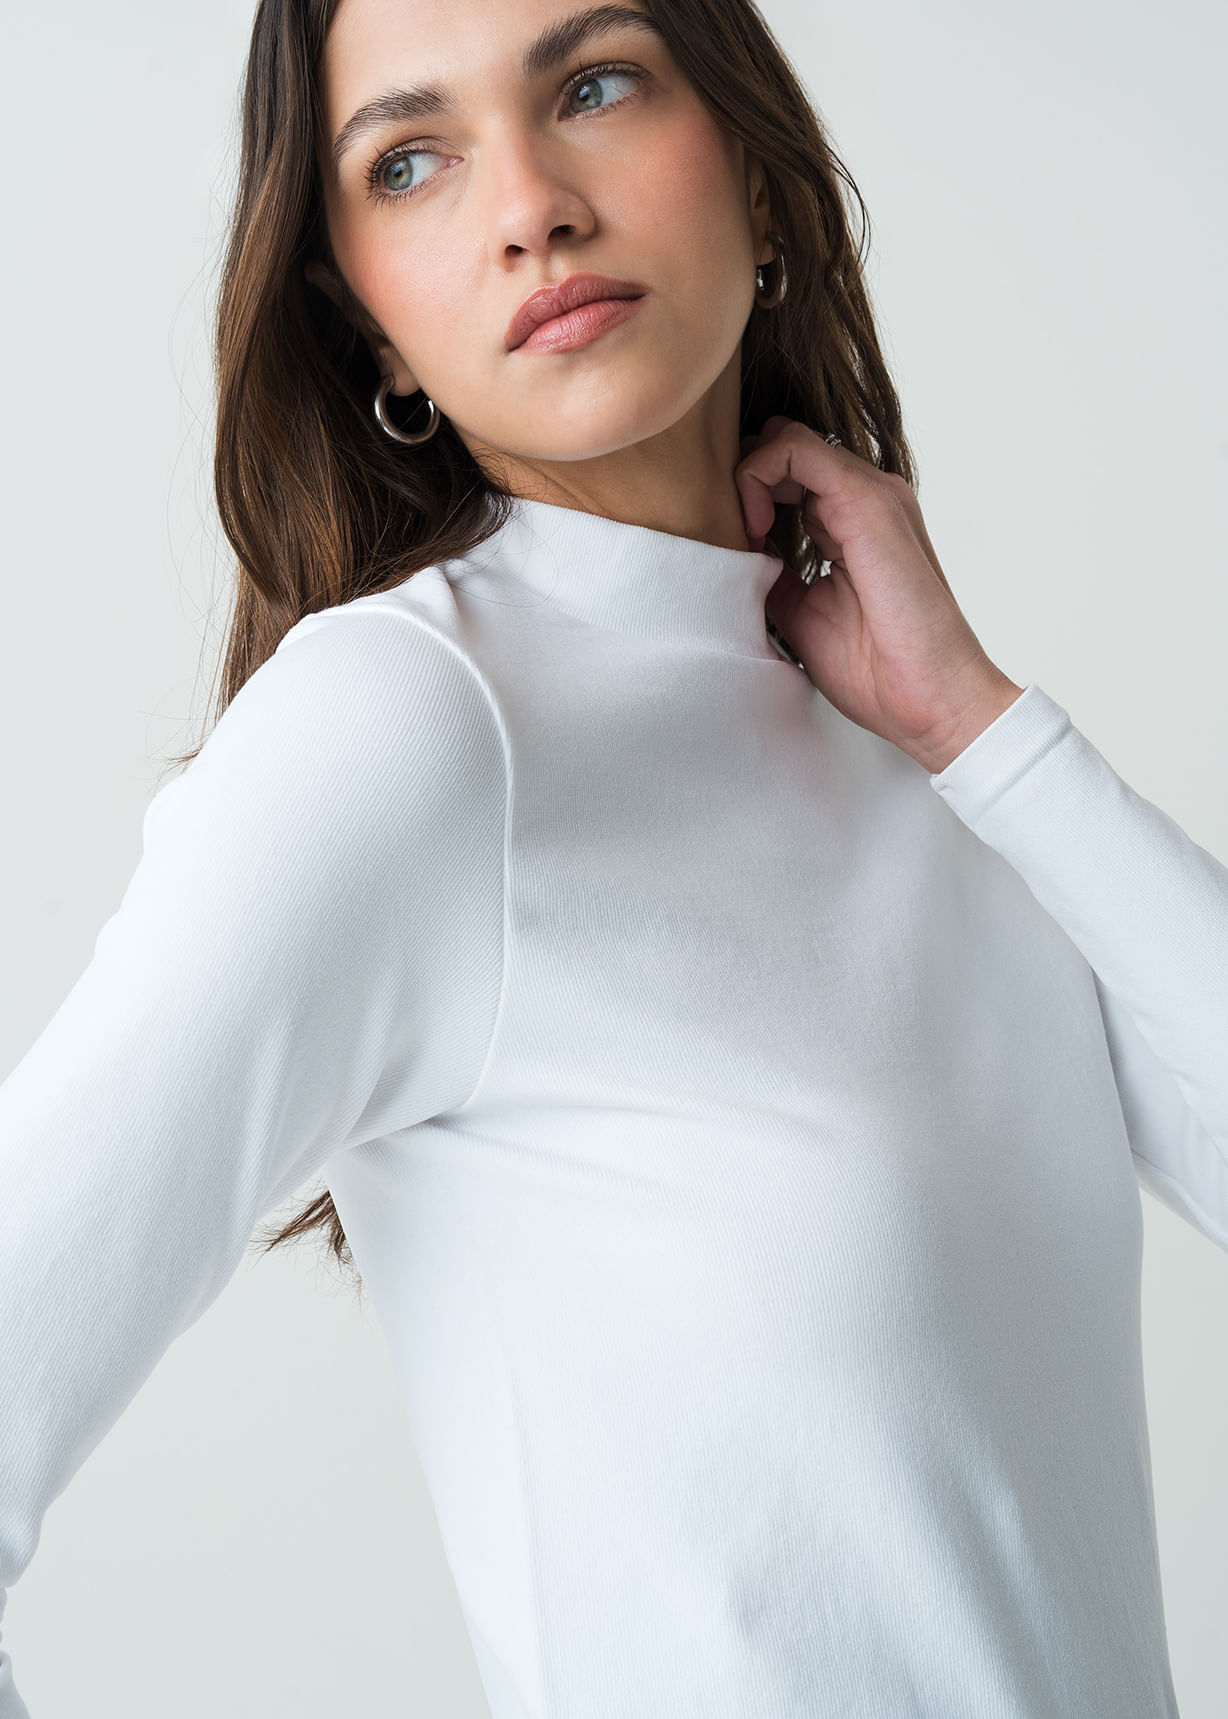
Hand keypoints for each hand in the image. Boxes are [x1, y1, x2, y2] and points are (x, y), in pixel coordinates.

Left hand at [735, 416, 1024, 773]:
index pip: (785, 475)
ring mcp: (869, 493)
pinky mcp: (866, 499)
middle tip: (731, 537)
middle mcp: (863, 498)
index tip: (734, 550)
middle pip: (783, 448)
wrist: (928, 699)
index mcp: (852, 522)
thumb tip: (734, 554)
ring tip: (745, 537)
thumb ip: (772, 574)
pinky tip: (755, 529)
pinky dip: (757, 474)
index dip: (746, 498)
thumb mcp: (800, 614)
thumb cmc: (876, 670)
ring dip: (746, 478)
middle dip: (740, 481)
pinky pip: (794, 449)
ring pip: (785, 439)